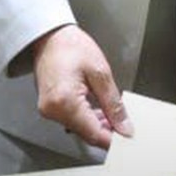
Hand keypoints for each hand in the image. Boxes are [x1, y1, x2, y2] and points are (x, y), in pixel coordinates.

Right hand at [27, 24, 132, 149]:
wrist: (50, 37)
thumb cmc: (71, 46)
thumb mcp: (100, 73)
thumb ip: (113, 104)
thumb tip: (124, 125)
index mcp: (64, 102)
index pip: (93, 134)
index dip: (113, 139)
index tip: (127, 137)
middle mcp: (52, 110)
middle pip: (86, 133)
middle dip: (107, 130)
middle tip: (124, 122)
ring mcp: (48, 110)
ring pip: (79, 128)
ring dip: (97, 124)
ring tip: (112, 111)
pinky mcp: (49, 107)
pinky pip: (71, 120)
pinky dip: (86, 117)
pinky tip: (97, 108)